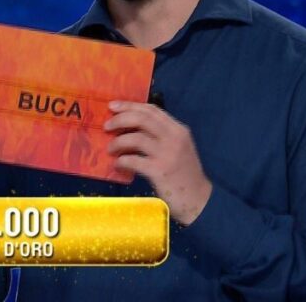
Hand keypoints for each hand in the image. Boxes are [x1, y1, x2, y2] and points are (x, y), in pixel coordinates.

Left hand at [104, 101, 212, 225]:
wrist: (199, 200)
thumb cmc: (184, 174)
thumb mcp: (177, 148)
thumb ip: (159, 136)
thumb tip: (128, 128)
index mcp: (178, 130)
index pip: (152, 110)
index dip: (130, 105)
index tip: (112, 105)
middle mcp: (174, 138)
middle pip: (142, 119)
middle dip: (120, 119)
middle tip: (106, 126)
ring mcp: (167, 154)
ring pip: (135, 138)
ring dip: (118, 142)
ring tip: (111, 149)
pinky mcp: (159, 171)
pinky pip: (133, 160)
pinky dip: (121, 160)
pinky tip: (118, 164)